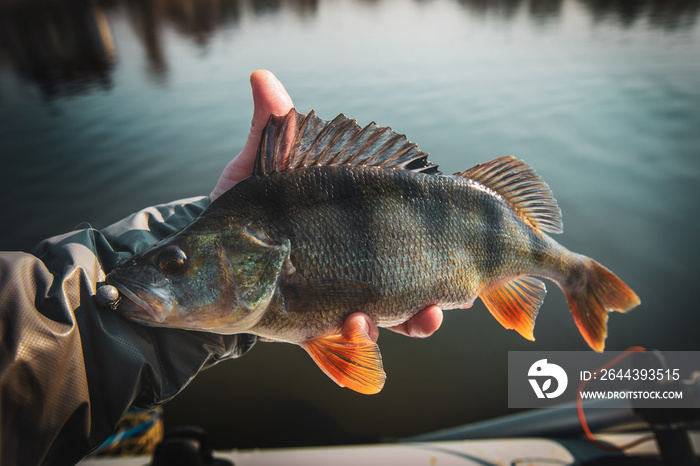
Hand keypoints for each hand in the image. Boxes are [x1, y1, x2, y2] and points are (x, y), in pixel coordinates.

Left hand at [212, 70, 443, 339]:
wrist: (200, 267)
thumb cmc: (239, 217)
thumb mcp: (256, 176)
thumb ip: (268, 134)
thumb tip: (261, 79)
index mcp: (359, 237)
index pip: (412, 246)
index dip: (443, 260)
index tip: (458, 267)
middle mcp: (356, 276)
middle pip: (411, 298)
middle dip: (426, 310)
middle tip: (432, 310)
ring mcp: (333, 308)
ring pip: (379, 330)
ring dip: (385, 334)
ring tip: (364, 326)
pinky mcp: (307, 334)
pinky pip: (337, 355)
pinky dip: (348, 362)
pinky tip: (356, 373)